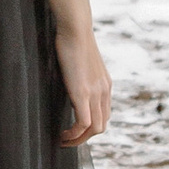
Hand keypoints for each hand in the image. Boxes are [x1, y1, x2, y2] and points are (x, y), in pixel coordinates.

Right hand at [54, 25, 110, 146]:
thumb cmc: (73, 39)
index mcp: (105, 85)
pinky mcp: (82, 92)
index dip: (90, 127)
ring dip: (79, 140)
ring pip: (95, 129)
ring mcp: (95, 93)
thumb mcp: (82, 62)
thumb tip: (71, 80)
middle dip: (85, 138)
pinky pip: (84, 123)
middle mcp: (104, 91)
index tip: (74, 130)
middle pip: (102, 126)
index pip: (104, 115)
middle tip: (67, 140)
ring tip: (63, 140)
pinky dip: (74, 134)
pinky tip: (62, 134)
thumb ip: (81, 75)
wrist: (76, 28)